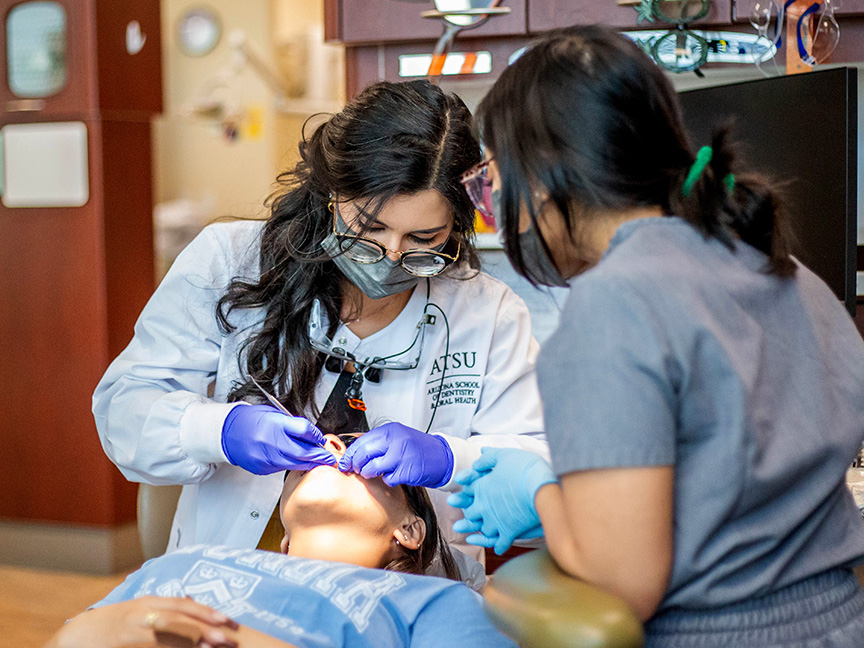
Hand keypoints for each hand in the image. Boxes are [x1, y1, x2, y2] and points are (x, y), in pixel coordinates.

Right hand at [45, 596, 238, 647]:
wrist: (75, 636)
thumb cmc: (112, 624)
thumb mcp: (139, 611)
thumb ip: (164, 609)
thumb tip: (193, 606)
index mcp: (149, 602)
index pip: (183, 605)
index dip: (206, 612)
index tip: (228, 620)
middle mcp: (142, 613)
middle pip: (179, 618)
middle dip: (205, 628)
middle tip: (228, 637)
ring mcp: (131, 630)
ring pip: (166, 634)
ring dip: (190, 641)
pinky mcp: (123, 645)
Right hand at [221, 404, 335, 474]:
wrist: (228, 432)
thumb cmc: (251, 420)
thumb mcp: (274, 414)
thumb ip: (293, 424)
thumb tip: (312, 434)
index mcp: (275, 424)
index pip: (304, 431)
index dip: (316, 435)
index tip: (320, 438)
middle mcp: (270, 441)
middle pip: (303, 452)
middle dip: (319, 456)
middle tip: (328, 457)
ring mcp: (266, 457)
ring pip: (295, 464)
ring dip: (308, 463)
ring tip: (317, 461)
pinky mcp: (262, 468)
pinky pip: (282, 468)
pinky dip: (292, 465)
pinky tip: (296, 461)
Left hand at [337, 422, 453, 486]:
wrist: (442, 456)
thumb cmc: (418, 448)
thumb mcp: (397, 438)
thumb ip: (379, 443)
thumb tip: (354, 453)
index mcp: (390, 430)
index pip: (361, 441)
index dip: (350, 454)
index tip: (344, 463)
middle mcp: (395, 440)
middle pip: (364, 453)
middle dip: (356, 465)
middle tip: (355, 470)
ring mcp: (402, 455)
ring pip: (372, 468)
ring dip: (369, 473)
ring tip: (375, 473)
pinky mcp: (407, 470)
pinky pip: (387, 479)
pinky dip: (388, 480)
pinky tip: (394, 475)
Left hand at [447, 447, 556, 554]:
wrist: (542, 486)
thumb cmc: (524, 467)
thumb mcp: (505, 455)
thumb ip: (490, 457)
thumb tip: (480, 453)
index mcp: (482, 486)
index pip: (468, 491)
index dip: (466, 493)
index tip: (462, 496)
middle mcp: (485, 505)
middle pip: (472, 513)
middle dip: (469, 515)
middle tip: (464, 521)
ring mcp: (496, 520)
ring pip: (484, 529)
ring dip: (481, 532)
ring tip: (476, 535)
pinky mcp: (509, 531)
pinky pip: (501, 542)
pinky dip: (499, 545)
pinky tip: (499, 547)